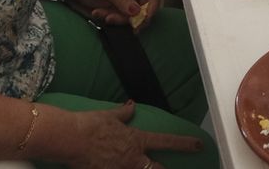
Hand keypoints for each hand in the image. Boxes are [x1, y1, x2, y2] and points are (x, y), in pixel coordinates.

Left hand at [63, 0, 160, 28]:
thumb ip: (123, 0)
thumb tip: (137, 12)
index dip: (152, 6)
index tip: (144, 19)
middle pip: (144, 9)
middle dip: (131, 18)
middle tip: (114, 19)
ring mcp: (125, 3)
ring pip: (131, 18)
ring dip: (117, 19)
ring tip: (101, 13)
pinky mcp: (116, 11)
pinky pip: (120, 21)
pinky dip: (110, 19)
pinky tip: (98, 13)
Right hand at [64, 102, 204, 168]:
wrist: (70, 138)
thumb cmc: (90, 125)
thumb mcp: (110, 115)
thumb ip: (124, 113)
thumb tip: (132, 105)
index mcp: (137, 140)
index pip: (166, 141)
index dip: (184, 144)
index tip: (198, 145)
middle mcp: (133, 158)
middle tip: (168, 167)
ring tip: (142, 166)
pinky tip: (115, 167)